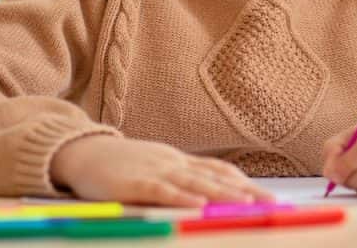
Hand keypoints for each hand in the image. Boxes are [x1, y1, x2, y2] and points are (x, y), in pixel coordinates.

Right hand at [49, 135, 274, 206]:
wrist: (84, 152)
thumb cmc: (120, 164)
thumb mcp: (155, 167)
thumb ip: (180, 178)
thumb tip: (208, 193)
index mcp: (179, 161)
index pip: (219, 171)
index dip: (245, 183)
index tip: (271, 196)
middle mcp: (173, 163)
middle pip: (216, 177)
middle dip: (246, 192)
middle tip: (272, 204)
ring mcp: (155, 171)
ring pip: (195, 183)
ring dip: (222, 193)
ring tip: (247, 203)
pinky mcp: (135, 184)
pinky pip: (162, 191)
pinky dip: (181, 198)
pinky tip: (197, 204)